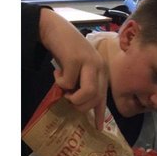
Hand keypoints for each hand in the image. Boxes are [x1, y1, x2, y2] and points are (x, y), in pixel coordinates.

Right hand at [39, 7, 107, 126]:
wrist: (52, 27)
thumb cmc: (65, 50)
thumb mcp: (78, 69)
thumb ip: (82, 83)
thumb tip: (80, 103)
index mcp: (102, 71)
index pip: (103, 96)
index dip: (100, 114)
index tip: (98, 128)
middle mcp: (99, 67)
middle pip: (96, 98)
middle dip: (81, 105)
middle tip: (68, 99)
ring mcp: (89, 62)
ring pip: (89, 93)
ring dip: (73, 97)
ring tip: (64, 90)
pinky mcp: (75, 59)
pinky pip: (69, 82)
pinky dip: (60, 82)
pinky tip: (56, 72)